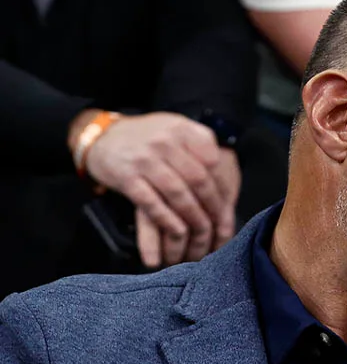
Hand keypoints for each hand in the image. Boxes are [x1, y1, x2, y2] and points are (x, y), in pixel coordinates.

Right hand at [80, 112, 233, 267]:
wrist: (100, 136)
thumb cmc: (147, 138)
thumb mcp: (176, 131)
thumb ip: (201, 148)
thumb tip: (229, 183)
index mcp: (183, 129)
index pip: (213, 162)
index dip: (224, 187)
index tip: (229, 205)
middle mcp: (165, 141)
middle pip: (198, 180)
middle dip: (212, 207)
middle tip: (220, 225)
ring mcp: (144, 159)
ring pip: (178, 193)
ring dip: (193, 218)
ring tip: (203, 234)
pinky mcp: (126, 177)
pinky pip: (152, 203)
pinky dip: (168, 220)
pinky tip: (178, 232)